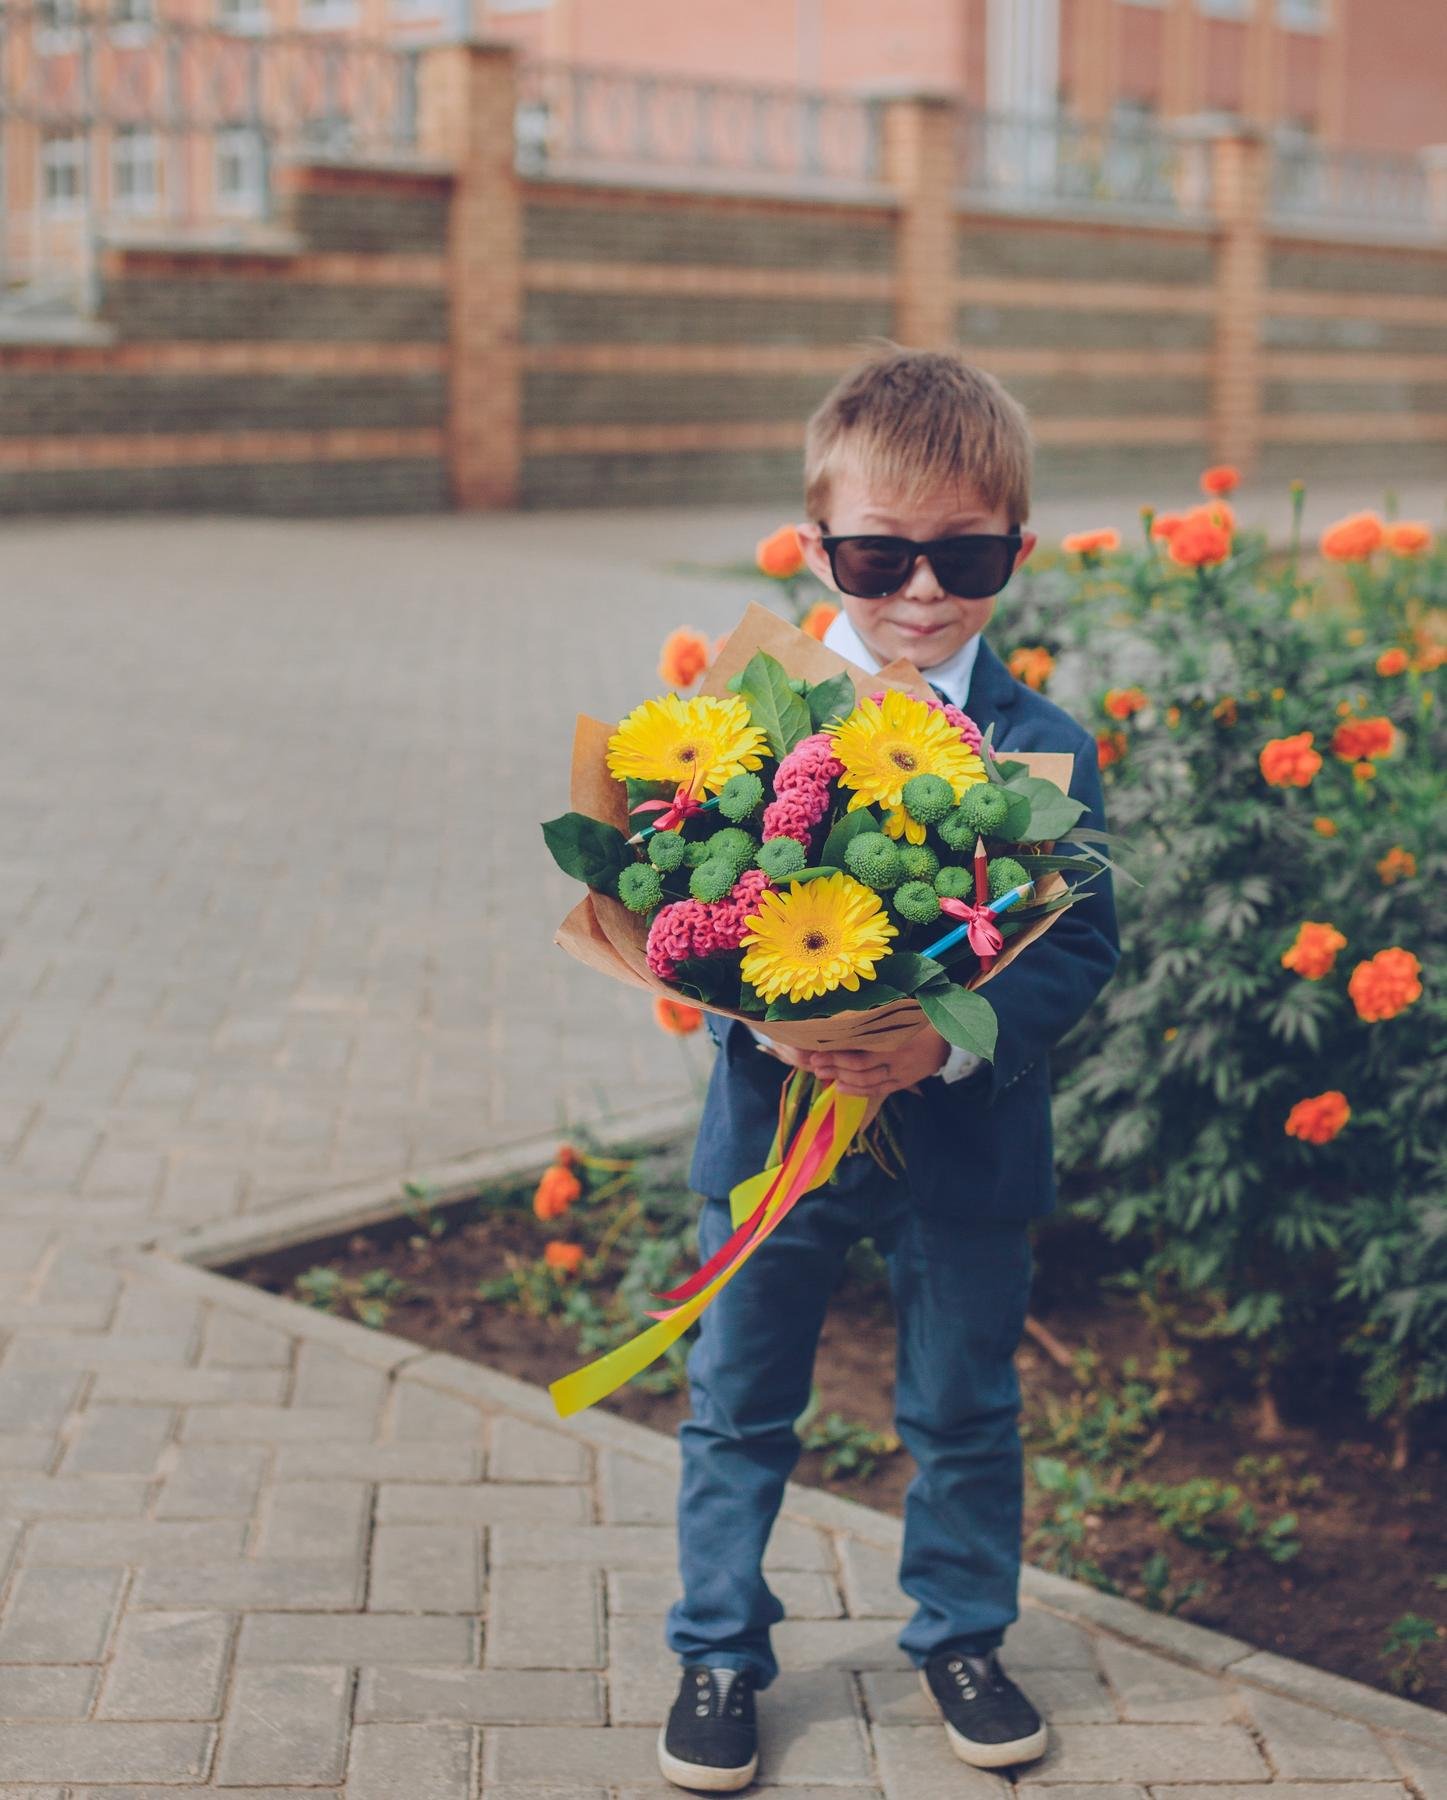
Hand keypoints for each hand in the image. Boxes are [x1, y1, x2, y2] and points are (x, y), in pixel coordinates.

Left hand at [801, 1029, 949, 1099]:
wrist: (948, 1039)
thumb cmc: (919, 1019)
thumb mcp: (899, 1013)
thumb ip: (874, 1016)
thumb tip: (841, 1015)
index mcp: (894, 1036)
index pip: (859, 1047)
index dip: (835, 1051)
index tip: (815, 1048)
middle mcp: (897, 1056)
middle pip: (858, 1066)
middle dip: (833, 1065)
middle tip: (814, 1062)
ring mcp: (900, 1072)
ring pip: (866, 1081)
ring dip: (841, 1079)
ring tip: (822, 1074)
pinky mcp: (902, 1083)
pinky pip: (877, 1090)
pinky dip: (857, 1091)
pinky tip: (840, 1087)